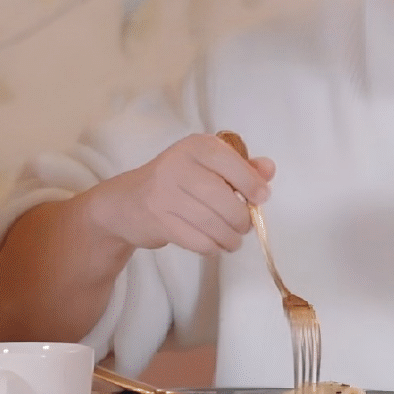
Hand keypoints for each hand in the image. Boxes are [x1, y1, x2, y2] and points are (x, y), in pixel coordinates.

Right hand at [85, 133, 274, 254]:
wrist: (125, 203)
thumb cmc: (177, 182)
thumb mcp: (207, 166)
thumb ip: (241, 167)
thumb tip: (269, 169)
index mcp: (195, 147)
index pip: (231, 163)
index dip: (252, 183)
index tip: (261, 197)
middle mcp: (177, 166)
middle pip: (224, 199)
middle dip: (242, 218)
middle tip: (245, 225)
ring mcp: (164, 194)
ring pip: (212, 223)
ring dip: (230, 237)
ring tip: (233, 239)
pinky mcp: (157, 221)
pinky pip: (197, 240)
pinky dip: (212, 246)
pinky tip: (215, 244)